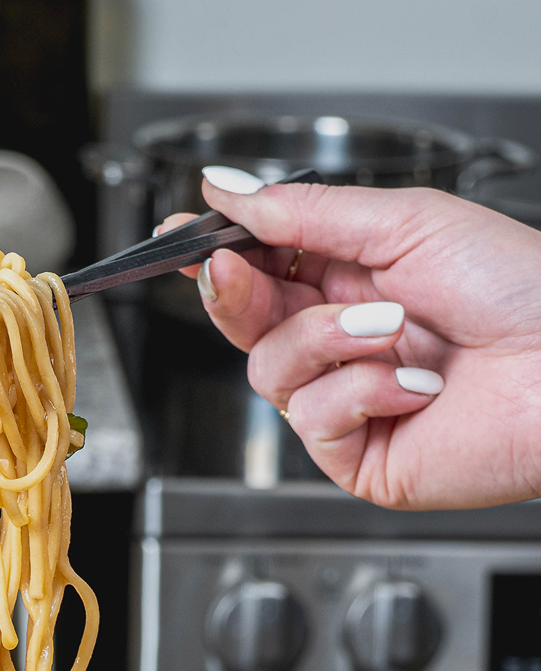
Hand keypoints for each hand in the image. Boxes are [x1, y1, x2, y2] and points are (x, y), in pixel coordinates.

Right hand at [157, 176, 540, 509]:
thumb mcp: (405, 222)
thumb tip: (230, 191)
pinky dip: (363, 393)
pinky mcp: (358, 457)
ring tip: (395, 331)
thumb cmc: (518, 291)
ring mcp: (348, 403)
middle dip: (237, 293)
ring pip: (270, 372)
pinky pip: (313, 421)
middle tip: (234, 269)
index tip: (186, 235)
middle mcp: (346, 344)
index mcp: (357, 280)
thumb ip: (308, 213)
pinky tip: (414, 386)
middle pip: (247, 324)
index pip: (264, 269)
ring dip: (329, 340)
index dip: (219, 253)